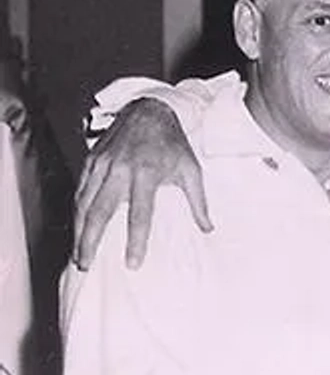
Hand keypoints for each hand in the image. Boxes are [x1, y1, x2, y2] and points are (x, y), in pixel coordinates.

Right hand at [75, 97, 210, 269]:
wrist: (150, 110)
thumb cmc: (174, 143)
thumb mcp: (192, 169)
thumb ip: (198, 201)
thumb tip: (208, 229)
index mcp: (147, 174)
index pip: (139, 215)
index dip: (136, 241)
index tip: (132, 264)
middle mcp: (120, 170)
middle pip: (100, 212)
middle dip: (90, 241)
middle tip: (86, 264)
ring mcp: (102, 164)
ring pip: (84, 203)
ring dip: (78, 231)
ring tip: (79, 254)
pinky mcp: (91, 160)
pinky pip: (80, 190)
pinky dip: (76, 212)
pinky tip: (77, 228)